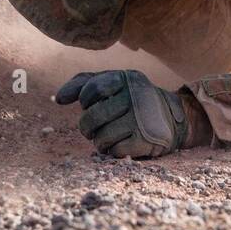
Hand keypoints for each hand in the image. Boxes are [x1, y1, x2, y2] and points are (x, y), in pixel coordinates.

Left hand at [55, 70, 210, 157]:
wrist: (172, 118)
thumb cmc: (131, 99)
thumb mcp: (112, 82)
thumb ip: (83, 83)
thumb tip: (58, 99)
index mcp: (126, 78)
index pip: (94, 88)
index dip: (84, 99)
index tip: (87, 104)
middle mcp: (136, 96)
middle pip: (93, 116)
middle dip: (86, 126)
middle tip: (90, 129)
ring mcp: (142, 118)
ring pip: (102, 137)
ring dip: (99, 141)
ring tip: (106, 137)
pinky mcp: (146, 140)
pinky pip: (116, 150)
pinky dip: (113, 150)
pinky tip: (119, 145)